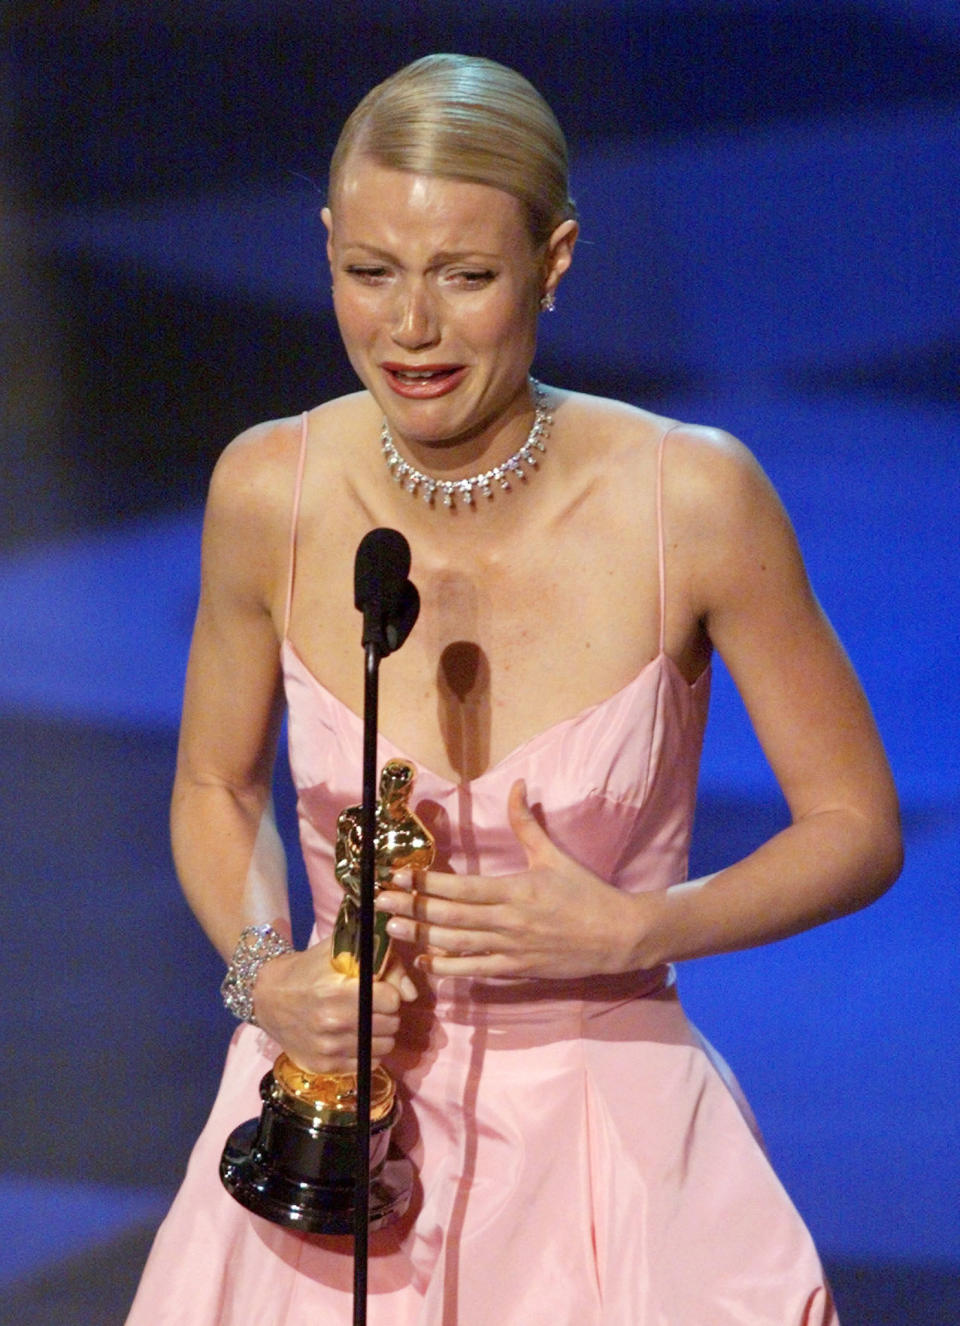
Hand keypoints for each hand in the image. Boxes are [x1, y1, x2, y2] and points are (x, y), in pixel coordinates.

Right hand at [251, 937, 416, 1073]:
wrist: (268, 999)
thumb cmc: (310, 970)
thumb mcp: (343, 951)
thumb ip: (384, 963)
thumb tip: (411, 994)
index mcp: (335, 991)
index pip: (391, 1000)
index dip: (389, 992)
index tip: (379, 989)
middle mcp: (331, 1023)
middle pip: (391, 1024)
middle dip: (387, 1013)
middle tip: (372, 1005)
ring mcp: (326, 1048)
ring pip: (384, 1047)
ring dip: (380, 1033)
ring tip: (364, 1021)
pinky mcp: (323, 1067)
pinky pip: (368, 1063)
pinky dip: (368, 1051)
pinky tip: (354, 1037)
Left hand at [375, 780, 648, 979]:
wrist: (617, 936)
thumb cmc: (586, 893)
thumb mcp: (554, 855)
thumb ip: (527, 823)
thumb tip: (517, 784)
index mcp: (514, 889)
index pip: (460, 888)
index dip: (425, 885)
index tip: (397, 878)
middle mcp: (507, 920)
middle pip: (449, 916)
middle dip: (411, 909)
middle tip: (379, 903)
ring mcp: (510, 948)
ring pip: (456, 944)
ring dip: (421, 937)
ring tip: (392, 929)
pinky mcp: (516, 970)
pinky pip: (475, 970)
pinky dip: (448, 967)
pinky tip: (424, 962)